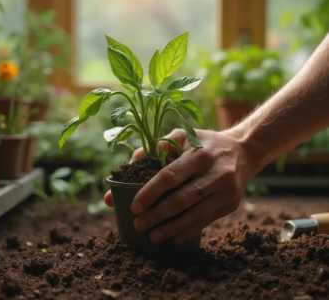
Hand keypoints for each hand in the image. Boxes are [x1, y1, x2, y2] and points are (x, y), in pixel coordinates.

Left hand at [104, 128, 260, 244]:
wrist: (245, 151)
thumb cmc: (205, 143)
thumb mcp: (182, 136)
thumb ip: (155, 149)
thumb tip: (128, 168)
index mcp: (199, 154)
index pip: (170, 176)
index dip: (150, 193)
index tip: (135, 206)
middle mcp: (215, 173)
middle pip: (181, 200)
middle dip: (157, 215)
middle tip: (138, 224)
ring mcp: (226, 191)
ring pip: (195, 216)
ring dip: (171, 228)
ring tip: (153, 236)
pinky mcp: (231, 204)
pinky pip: (206, 221)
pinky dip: (189, 230)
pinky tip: (174, 237)